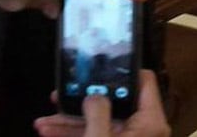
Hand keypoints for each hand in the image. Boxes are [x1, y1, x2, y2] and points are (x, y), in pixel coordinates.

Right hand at [34, 70, 169, 136]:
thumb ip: (97, 114)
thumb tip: (95, 96)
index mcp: (151, 121)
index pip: (145, 82)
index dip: (124, 71)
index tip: (101, 66)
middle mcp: (144, 129)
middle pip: (115, 104)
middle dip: (84, 102)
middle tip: (61, 95)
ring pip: (101, 123)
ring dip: (71, 121)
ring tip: (44, 121)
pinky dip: (75, 135)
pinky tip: (51, 132)